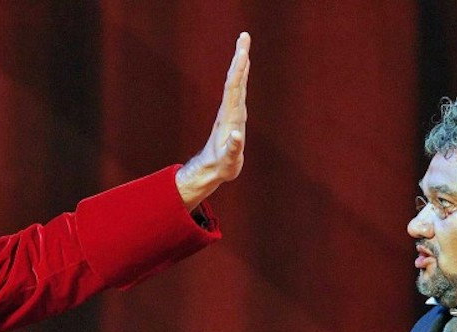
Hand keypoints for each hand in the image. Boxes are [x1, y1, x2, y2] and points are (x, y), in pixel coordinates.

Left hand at [176, 31, 249, 209]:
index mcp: (229, 117)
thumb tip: (236, 136)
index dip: (239, 69)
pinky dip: (242, 77)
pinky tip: (243, 67)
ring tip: (244, 48)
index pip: (234, 88)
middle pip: (235, 79)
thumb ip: (232, 149)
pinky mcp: (234, 116)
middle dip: (240, 58)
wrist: (212, 168)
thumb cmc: (221, 166)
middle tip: (244, 37)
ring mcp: (232, 112)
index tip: (243, 52)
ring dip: (241, 64)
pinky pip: (239, 91)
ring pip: (236, 83)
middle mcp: (230, 111)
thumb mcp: (228, 161)